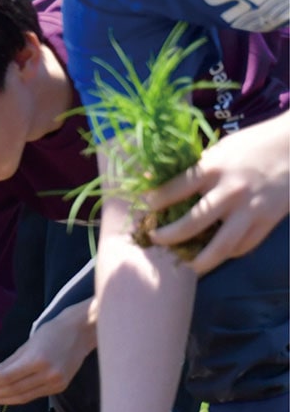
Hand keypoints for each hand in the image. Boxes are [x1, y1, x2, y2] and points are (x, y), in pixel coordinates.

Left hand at [0, 304, 93, 405]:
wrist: (81, 332)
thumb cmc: (52, 332)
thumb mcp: (27, 344)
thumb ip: (9, 362)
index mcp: (37, 360)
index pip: (6, 378)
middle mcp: (48, 375)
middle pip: (13, 390)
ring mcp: (55, 383)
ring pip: (23, 397)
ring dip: (3, 398)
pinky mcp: (60, 388)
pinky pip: (34, 396)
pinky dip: (18, 396)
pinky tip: (6, 394)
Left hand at [146, 112, 289, 274]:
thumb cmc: (254, 144)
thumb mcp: (221, 149)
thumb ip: (196, 168)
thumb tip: (157, 181)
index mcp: (214, 168)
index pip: (174, 189)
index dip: (155, 201)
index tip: (143, 209)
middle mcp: (230, 190)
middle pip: (191, 224)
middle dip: (168, 237)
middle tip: (156, 241)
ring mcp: (250, 209)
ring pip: (220, 246)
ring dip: (200, 261)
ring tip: (187, 266)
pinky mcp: (268, 220)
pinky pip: (244, 246)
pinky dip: (228, 254)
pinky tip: (217, 254)